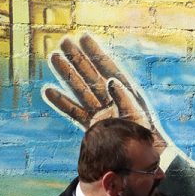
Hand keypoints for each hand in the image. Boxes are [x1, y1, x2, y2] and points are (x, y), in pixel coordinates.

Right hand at [43, 34, 169, 152]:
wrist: (143, 159)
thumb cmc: (145, 136)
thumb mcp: (137, 115)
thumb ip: (124, 97)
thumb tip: (110, 80)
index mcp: (125, 92)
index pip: (107, 67)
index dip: (95, 52)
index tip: (83, 37)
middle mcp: (111, 99)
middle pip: (90, 74)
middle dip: (77, 58)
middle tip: (63, 41)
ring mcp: (101, 112)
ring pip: (80, 89)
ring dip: (66, 74)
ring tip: (53, 57)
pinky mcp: (93, 126)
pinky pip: (74, 112)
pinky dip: (61, 102)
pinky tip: (48, 90)